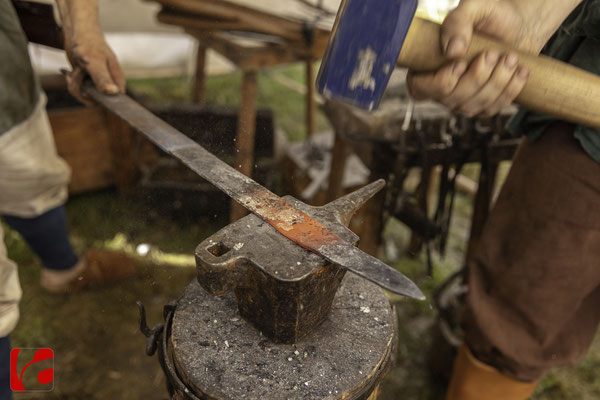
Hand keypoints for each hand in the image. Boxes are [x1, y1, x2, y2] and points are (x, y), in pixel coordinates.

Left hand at [65, 32, 124, 104]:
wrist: (77, 32)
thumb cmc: (88, 44)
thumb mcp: (94, 63)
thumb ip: (103, 79)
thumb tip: (114, 93)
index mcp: (117, 80)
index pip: (114, 101)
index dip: (100, 100)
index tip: (87, 92)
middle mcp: (109, 83)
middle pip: (97, 101)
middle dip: (82, 92)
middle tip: (75, 77)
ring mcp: (98, 83)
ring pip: (86, 97)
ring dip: (75, 86)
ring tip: (73, 72)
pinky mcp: (88, 81)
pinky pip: (80, 91)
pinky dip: (73, 84)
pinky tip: (70, 74)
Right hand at [406, 0, 578, 116]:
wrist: (516, 25)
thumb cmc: (490, 14)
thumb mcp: (472, 9)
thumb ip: (457, 23)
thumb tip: (452, 53)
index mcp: (425, 65)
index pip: (420, 89)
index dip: (441, 82)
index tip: (462, 62)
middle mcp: (438, 88)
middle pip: (451, 99)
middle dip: (477, 78)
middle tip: (493, 53)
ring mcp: (459, 100)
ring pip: (473, 106)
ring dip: (496, 82)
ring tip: (511, 58)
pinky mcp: (481, 106)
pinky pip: (491, 109)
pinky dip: (509, 90)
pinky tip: (520, 71)